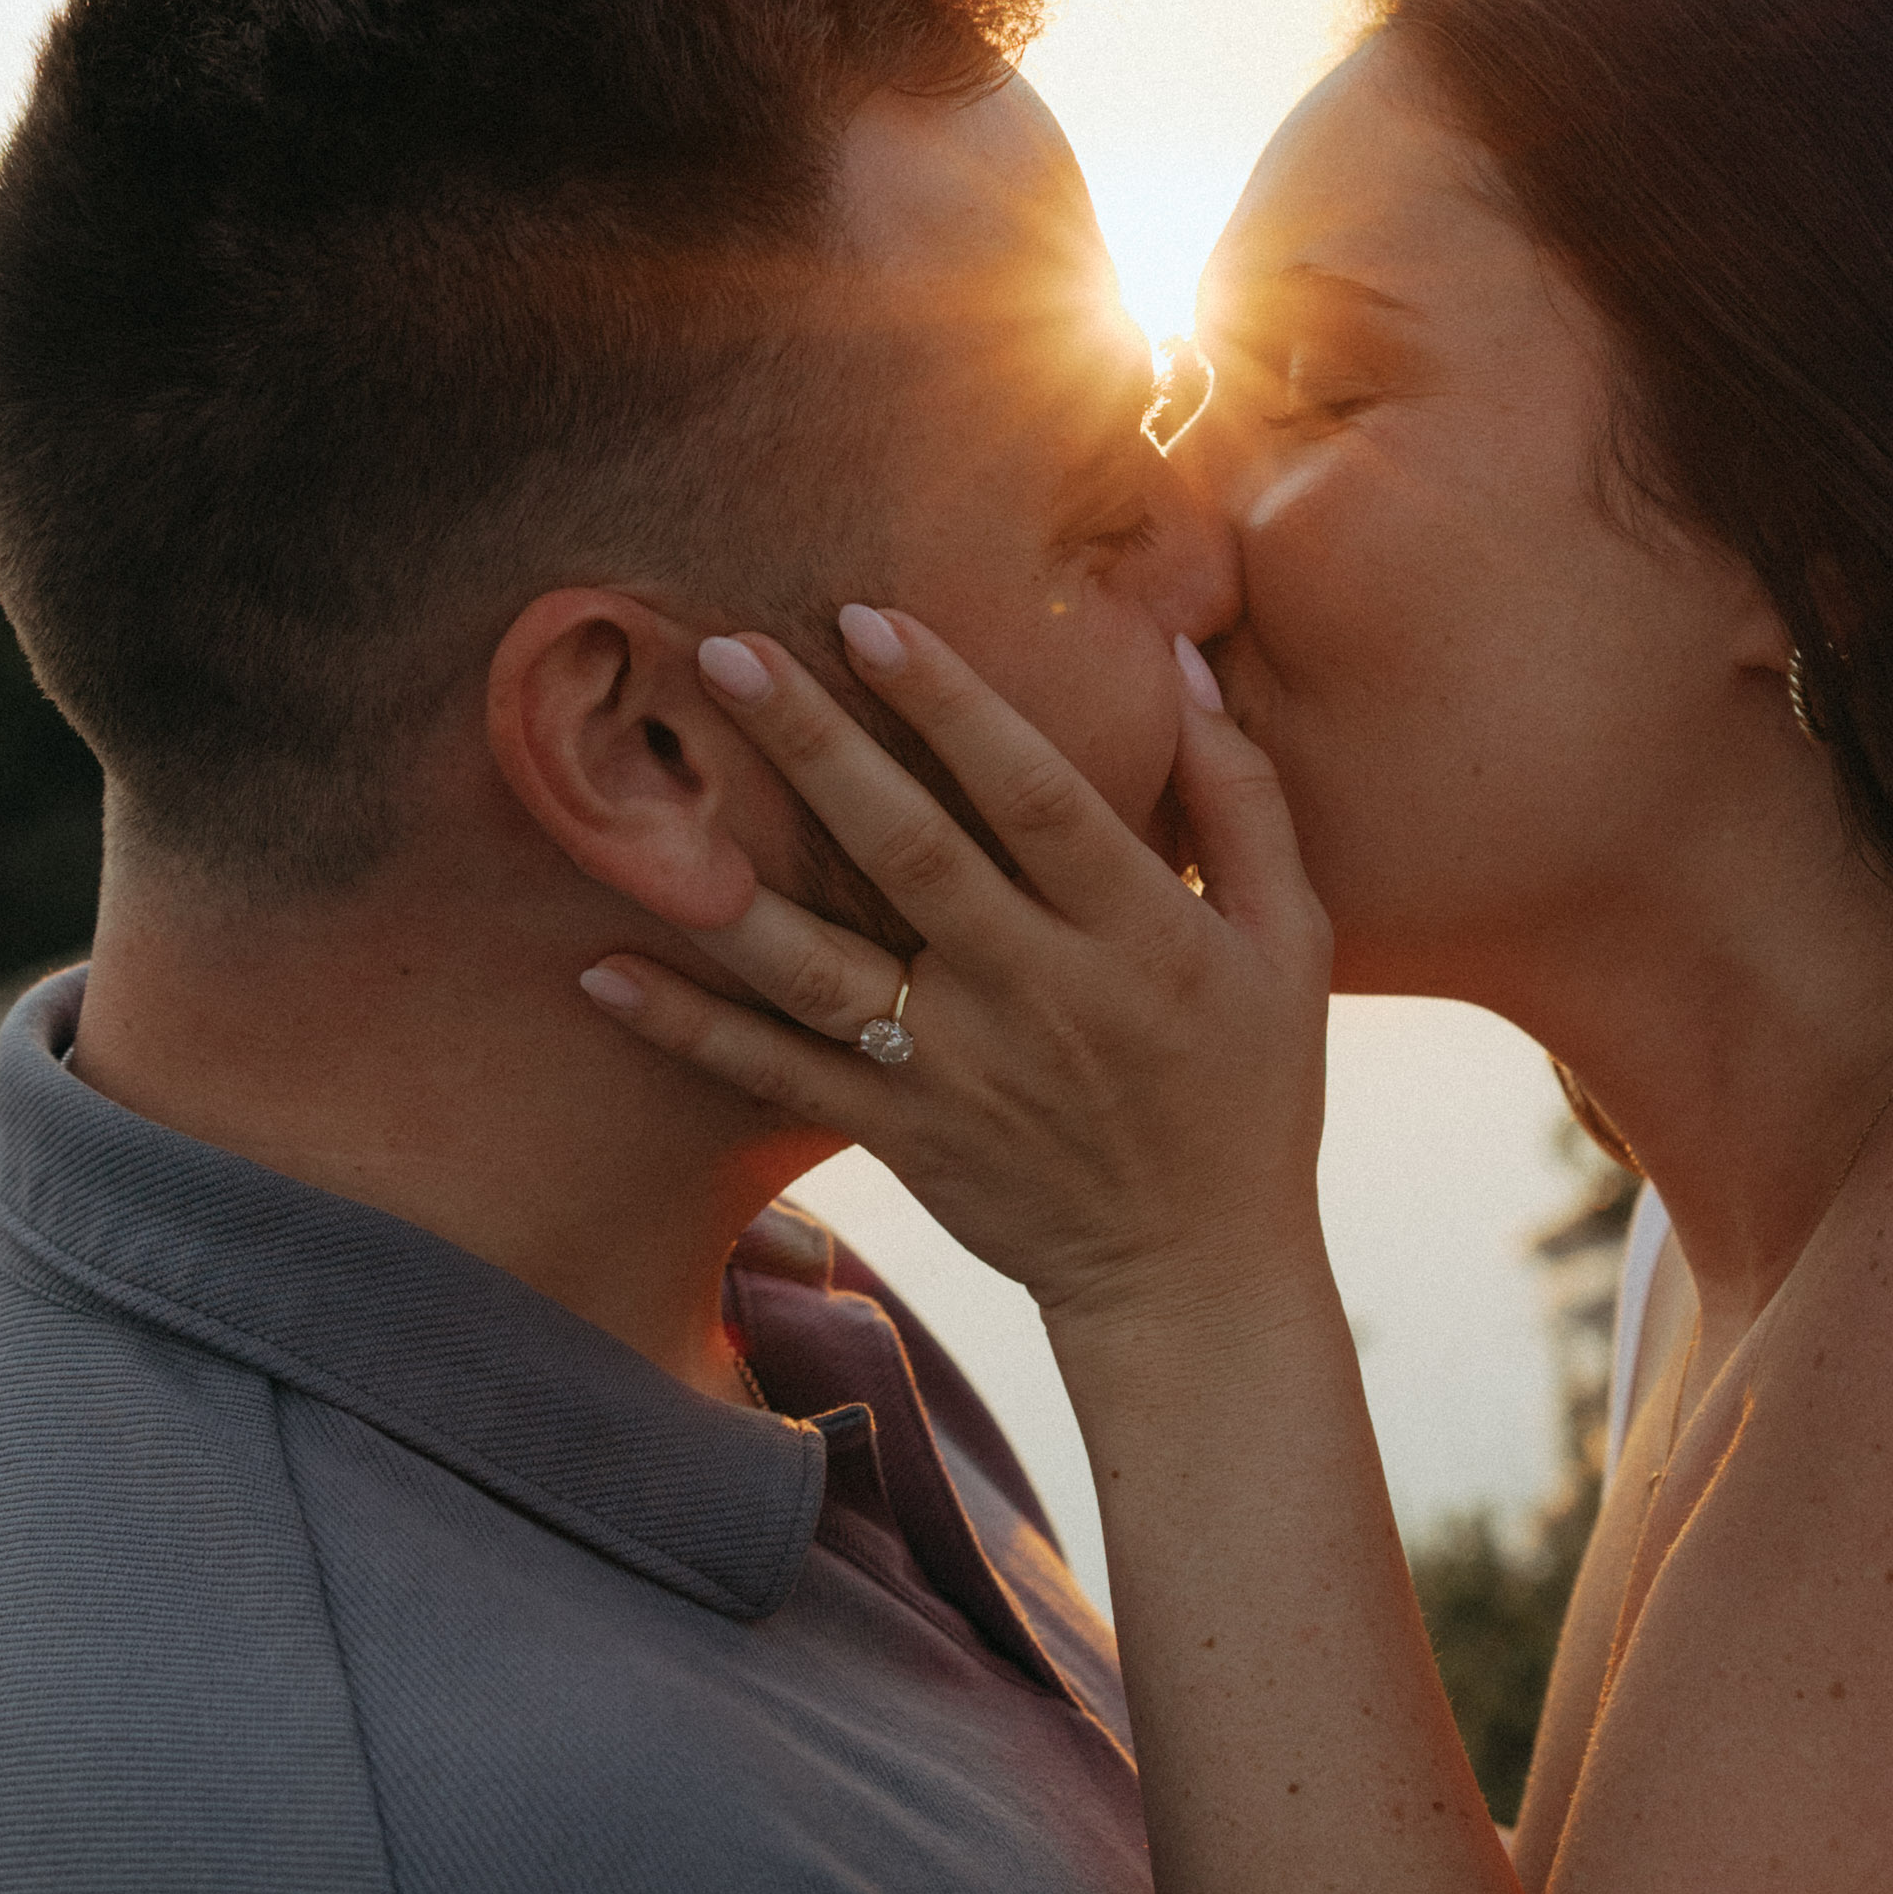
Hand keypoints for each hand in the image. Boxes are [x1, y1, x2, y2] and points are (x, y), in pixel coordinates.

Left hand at [577, 609, 1334, 1335]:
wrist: (1195, 1276)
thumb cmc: (1251, 1088)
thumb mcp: (1290, 941)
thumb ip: (1241, 800)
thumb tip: (1181, 660)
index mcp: (1136, 929)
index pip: (1034, 794)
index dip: (953, 702)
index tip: (870, 617)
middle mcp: (1039, 991)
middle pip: (911, 853)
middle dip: (817, 747)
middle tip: (725, 650)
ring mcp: (961, 1069)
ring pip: (828, 966)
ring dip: (730, 884)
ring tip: (642, 808)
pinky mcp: (904, 1133)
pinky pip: (781, 1073)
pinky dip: (690, 1028)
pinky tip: (603, 970)